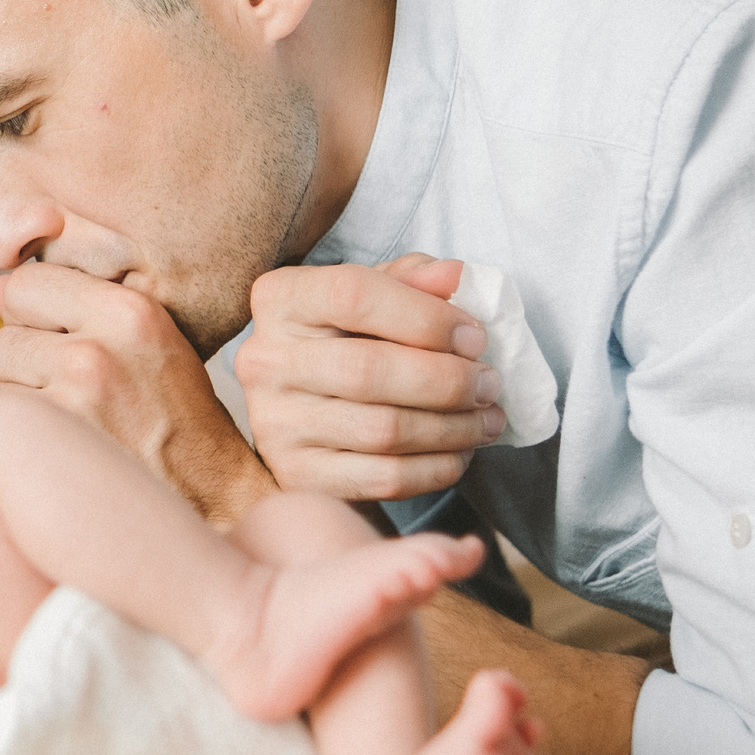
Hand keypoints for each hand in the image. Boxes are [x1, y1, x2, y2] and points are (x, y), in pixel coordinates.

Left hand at [0, 261, 268, 519]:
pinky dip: (23, 435)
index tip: (60, 340)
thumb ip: (85, 308)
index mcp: (129, 311)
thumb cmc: (176, 419)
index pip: (25, 282)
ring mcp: (73, 398)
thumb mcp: (150, 341)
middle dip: (26, 360)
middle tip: (74, 392)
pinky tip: (67, 449)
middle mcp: (100, 347)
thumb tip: (2, 288)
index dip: (34, 313)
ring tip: (77, 420)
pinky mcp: (53, 441)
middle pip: (4, 333)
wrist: (214, 499)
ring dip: (21, 398)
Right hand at [233, 254, 503, 502]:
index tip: (475, 336)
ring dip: (453, 428)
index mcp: (281, 299)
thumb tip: (455, 276)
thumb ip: (414, 280)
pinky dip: (436, 468)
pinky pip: (382, 478)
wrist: (309, 411)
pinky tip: (459, 452)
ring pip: (383, 430)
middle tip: (489, 384)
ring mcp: (274, 424)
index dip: (427, 316)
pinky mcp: (296, 475)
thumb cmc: (351, 340)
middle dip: (447, 380)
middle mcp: (265, 360)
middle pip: (369, 369)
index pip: (354, 295)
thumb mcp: (377, 296)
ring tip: (487, 419)